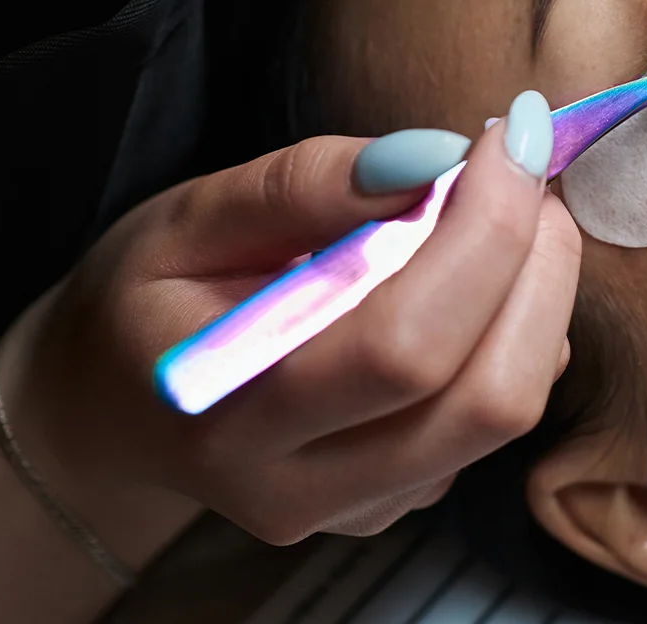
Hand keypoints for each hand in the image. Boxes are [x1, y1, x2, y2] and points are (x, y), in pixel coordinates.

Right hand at [3, 93, 580, 545]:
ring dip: (539, 293)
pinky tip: (471, 274)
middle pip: (487, 399)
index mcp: (233, 421)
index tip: (507, 139)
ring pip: (510, 409)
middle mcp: (305, 487)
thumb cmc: (143, 303)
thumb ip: (301, 187)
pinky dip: (515, 328)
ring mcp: (364, 507)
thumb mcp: (185, 220)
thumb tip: (429, 160)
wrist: (107, 412)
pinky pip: (498, 413)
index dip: (482, 236)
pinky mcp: (405, 501)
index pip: (403, 348)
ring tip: (498, 207)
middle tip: (524, 171)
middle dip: (537, 267)